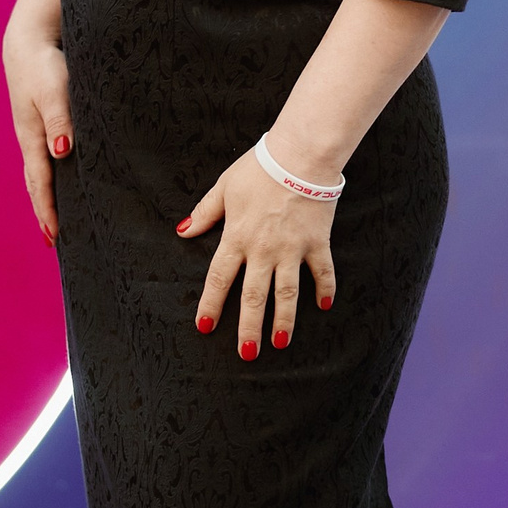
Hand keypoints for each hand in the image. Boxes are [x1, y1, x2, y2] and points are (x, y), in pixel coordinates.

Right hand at [3, 22, 72, 243]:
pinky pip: (47, 156)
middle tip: (55, 240)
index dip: (47, 210)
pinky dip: (53, 175)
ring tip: (57, 217)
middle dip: (45, 211)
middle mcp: (32, 139)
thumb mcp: (54, 90)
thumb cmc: (44, 64)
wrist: (29, 40)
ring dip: (48, 195)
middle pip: (38, 183)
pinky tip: (64, 177)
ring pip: (42, 171)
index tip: (55, 237)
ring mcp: (36, 130)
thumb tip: (62, 154)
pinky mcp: (43, 120)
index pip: (41, 182)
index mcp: (32, 137)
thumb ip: (60, 120)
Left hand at [178, 151, 336, 358]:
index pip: (219, 278)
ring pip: (287, 293)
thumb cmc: (260, 167)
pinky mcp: (317, 242)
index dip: (210, 304)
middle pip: (253, 296)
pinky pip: (322, 271)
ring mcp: (292, 249)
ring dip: (284, 320)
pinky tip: (324, 305)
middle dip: (248, 328)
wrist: (300, 154)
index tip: (204, 327)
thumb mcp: (224, 187)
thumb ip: (205, 213)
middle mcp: (263, 249)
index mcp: (237, 237)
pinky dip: (325, 289)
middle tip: (247, 353)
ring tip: (280, 343)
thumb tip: (182, 231)